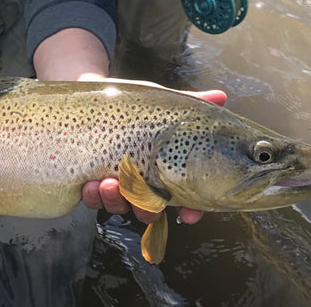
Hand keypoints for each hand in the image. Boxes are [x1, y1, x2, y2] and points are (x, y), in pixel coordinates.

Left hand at [79, 81, 227, 223]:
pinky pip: (93, 200)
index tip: (189, 213)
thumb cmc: (131, 103)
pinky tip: (91, 183)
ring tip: (110, 184)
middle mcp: (142, 183)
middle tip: (143, 200)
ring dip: (116, 201)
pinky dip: (92, 196)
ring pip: (120, 207)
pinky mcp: (91, 182)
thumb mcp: (160, 103)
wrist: (90, 97)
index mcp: (163, 170)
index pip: (185, 199)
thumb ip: (191, 103)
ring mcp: (116, 185)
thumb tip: (220, 97)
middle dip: (147, 210)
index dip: (190, 210)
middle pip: (150, 211)